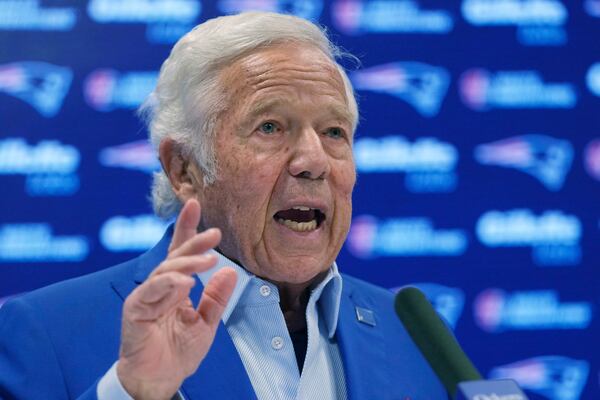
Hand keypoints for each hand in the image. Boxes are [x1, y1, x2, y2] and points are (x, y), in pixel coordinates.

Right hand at [117, 199, 236, 399]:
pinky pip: (150, 292)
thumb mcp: (206, 323)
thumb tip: (230, 271)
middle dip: (194, 241)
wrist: (159, 380)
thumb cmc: (178, 352)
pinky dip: (168, 285)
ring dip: (187, 263)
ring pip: (165, 270)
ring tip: (209, 260)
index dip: (187, 229)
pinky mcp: (134, 310)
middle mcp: (159, 287)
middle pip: (175, 256)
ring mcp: (145, 296)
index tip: (194, 204)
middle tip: (215, 234)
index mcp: (175, 287)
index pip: (181, 253)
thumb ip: (216, 298)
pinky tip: (184, 283)